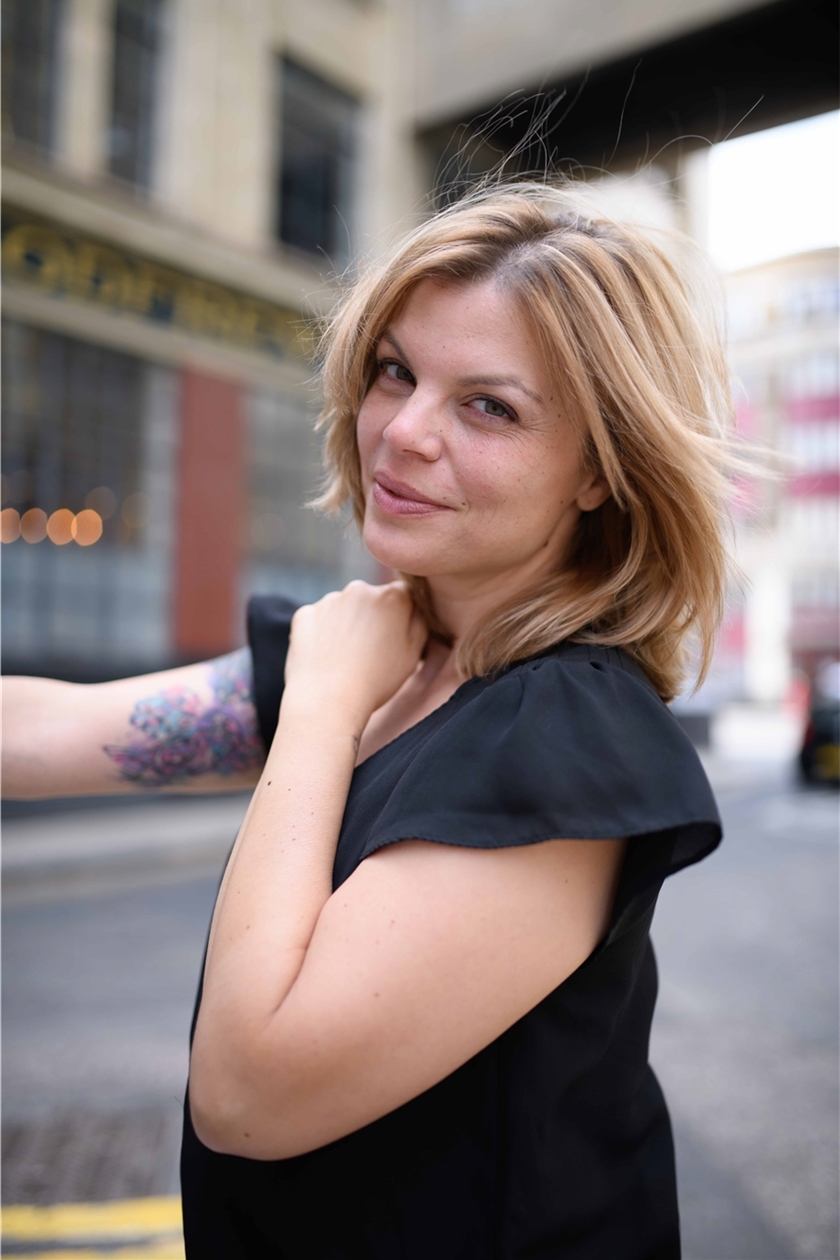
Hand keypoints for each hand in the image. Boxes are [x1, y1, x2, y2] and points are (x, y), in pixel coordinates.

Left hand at [283, 581, 426, 727]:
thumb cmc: (376, 681)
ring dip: (347, 624)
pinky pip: (318, 619)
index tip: (393, 637)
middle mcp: (359, 589)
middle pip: (371, 598)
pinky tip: (326, 656)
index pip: (403, 595)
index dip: (401, 616)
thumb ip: (419, 622)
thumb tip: (414, 608)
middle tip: (370, 651)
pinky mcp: (305, 614)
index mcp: (392, 597)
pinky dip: (322, 632)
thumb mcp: (413, 654)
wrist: (327, 701)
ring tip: (346, 657)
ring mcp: (329, 600)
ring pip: (343, 608)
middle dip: (372, 617)